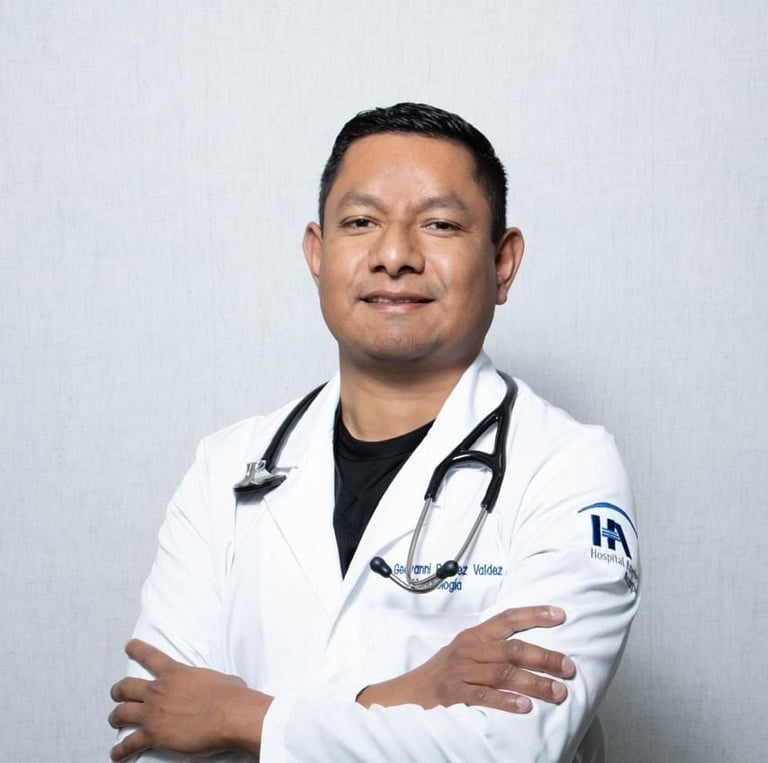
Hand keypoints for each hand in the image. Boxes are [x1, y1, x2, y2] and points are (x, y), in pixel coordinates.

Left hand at [108, 639, 270, 761]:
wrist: (229, 715)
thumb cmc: (229, 695)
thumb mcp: (218, 677)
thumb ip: (207, 680)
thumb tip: (215, 687)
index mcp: (175, 672)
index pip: (150, 656)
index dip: (137, 649)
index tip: (129, 646)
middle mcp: (158, 690)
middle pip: (127, 686)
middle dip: (118, 690)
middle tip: (117, 692)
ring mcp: (153, 713)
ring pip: (121, 712)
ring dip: (115, 716)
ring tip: (114, 720)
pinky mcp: (153, 735)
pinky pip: (128, 744)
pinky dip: (120, 750)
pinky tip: (116, 754)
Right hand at [357, 606, 574, 712]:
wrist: (408, 691)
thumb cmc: (445, 672)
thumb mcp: (467, 651)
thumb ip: (494, 648)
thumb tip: (535, 651)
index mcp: (474, 635)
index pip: (507, 618)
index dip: (534, 614)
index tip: (560, 614)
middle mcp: (469, 648)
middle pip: (512, 648)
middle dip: (544, 657)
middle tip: (569, 667)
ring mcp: (460, 670)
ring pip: (503, 672)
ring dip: (534, 682)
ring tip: (557, 692)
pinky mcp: (452, 692)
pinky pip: (483, 696)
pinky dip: (505, 701)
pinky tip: (525, 707)